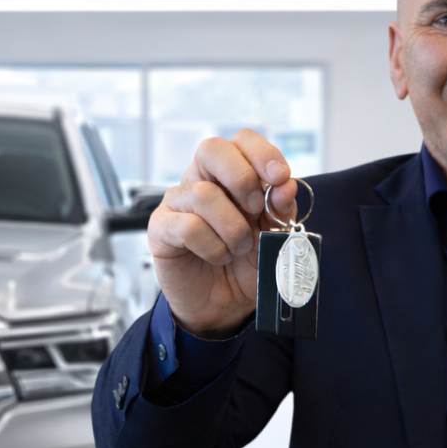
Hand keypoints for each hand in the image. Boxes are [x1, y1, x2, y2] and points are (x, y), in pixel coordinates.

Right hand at [148, 129, 298, 336]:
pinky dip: (212, 246)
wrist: (224, 306)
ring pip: (203, 193)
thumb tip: (285, 186)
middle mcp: (201, 181)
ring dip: (231, 226)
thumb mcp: (274, 236)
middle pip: (211, 149)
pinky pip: (187, 226)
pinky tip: (218, 257)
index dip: (262, 153)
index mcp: (231, 176)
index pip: (241, 141)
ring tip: (238, 248)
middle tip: (254, 209)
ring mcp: (178, 203)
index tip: (280, 177)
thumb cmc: (245, 266)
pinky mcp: (161, 229)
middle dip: (241, 177)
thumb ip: (280, 209)